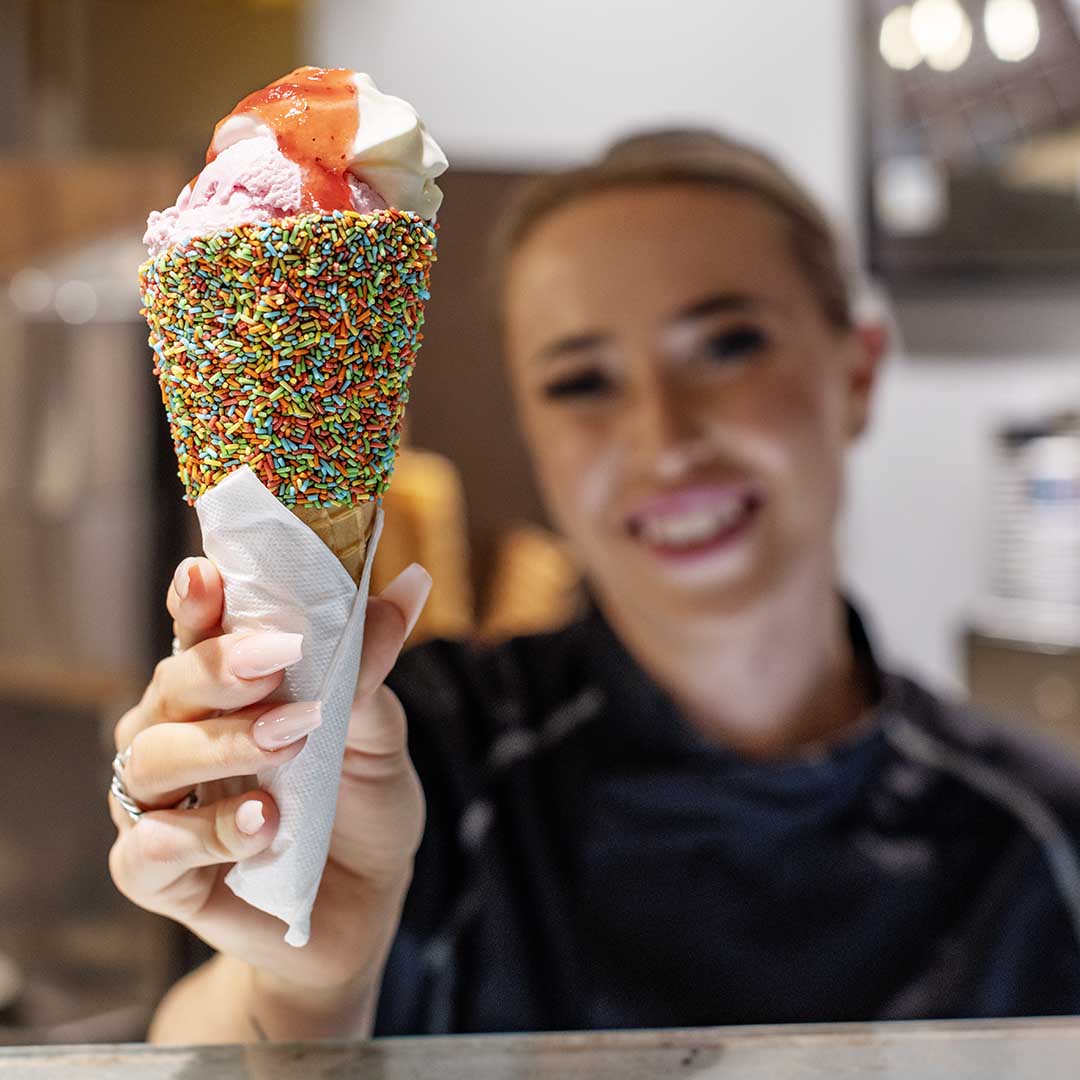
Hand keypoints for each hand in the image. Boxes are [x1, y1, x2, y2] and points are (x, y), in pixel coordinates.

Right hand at [109, 555, 430, 1001]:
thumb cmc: (360, 801)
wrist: (366, 902)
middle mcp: (180, 734)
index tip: (207, 574)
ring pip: (151, 760)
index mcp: (225, 688)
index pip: (196, 630)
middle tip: (277, 662)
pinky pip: (148, 852)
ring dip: (220, 747)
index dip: (195, 600)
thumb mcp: (378, 730)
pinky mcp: (159, 875)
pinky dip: (203, 834)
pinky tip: (262, 826)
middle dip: (218, 670)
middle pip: (170, 686)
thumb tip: (413, 585)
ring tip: (287, 747)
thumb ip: (368, 665)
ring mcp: (162, 803)